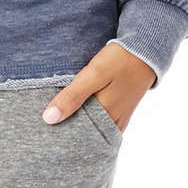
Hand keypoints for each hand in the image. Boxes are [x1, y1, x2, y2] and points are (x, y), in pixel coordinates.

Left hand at [41, 42, 157, 133]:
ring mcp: (119, 118)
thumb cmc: (119, 60)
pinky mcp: (122, 110)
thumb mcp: (94, 74)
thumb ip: (72, 95)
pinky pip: (103, 124)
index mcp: (104, 116)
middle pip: (85, 136)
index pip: (77, 137)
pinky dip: (90, 123)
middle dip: (67, 135)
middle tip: (45, 135)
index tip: (41, 136)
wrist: (146, 50)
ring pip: (94, 131)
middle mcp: (113, 123)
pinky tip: (79, 117)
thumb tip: (48, 119)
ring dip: (79, 129)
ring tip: (57, 128)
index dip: (59, 137)